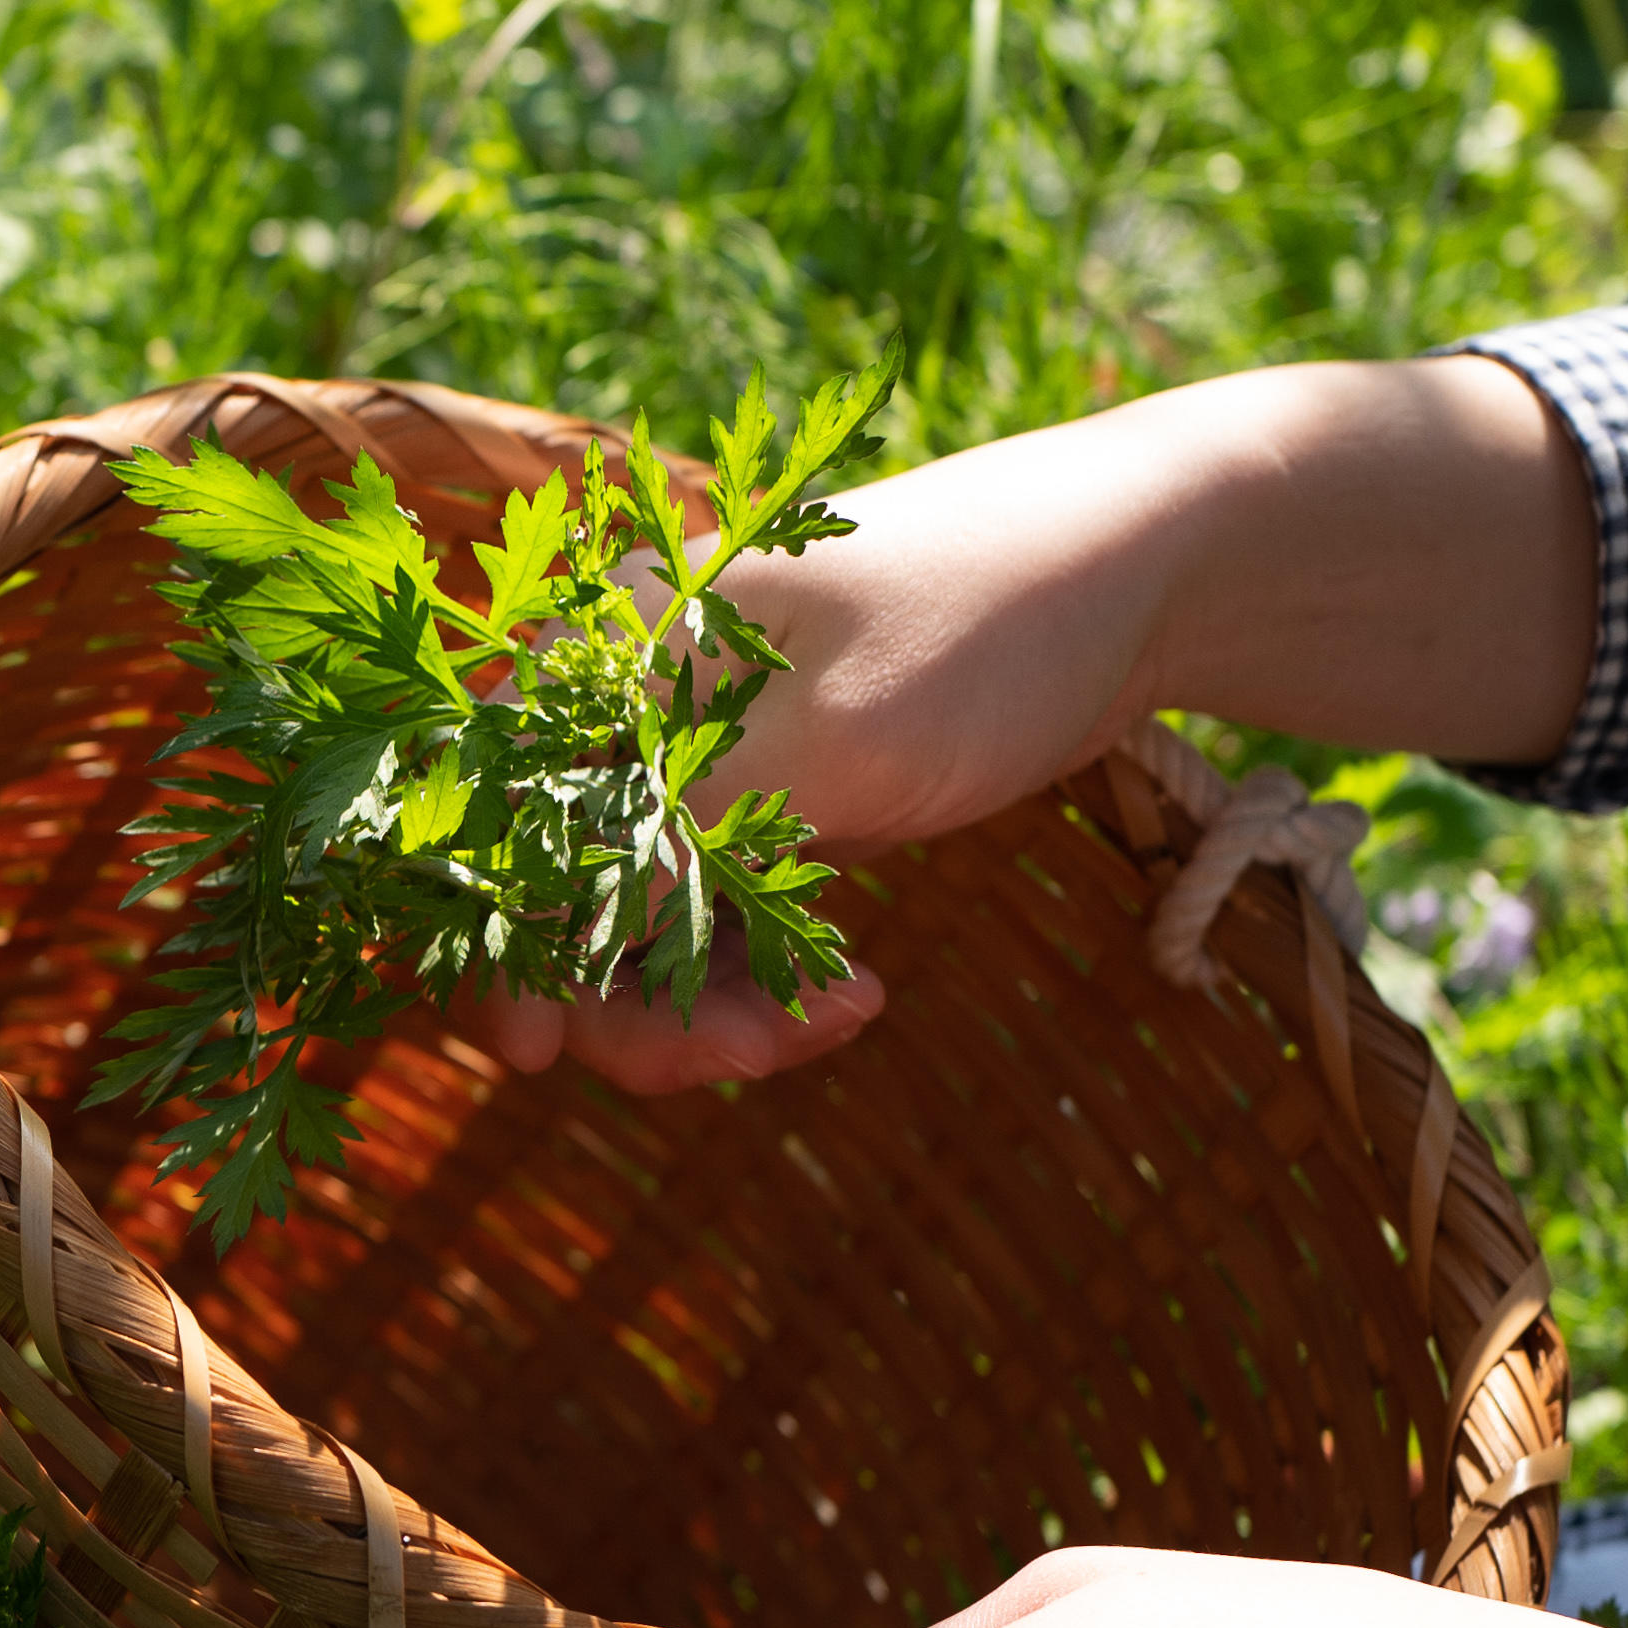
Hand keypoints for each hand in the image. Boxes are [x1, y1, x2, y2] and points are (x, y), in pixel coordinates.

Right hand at [479, 360, 1598, 1093]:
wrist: (1141, 572)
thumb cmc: (977, 620)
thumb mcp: (823, 743)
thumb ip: (673, 846)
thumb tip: (539, 965)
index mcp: (605, 650)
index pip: (486, 816)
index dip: (489, 943)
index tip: (538, 1052)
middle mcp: (627, 704)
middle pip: (554, 894)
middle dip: (627, 1001)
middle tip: (745, 1055)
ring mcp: (699, 759)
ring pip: (638, 928)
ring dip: (708, 1006)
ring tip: (832, 1024)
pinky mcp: (768, 802)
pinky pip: (717, 922)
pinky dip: (767, 978)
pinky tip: (854, 999)